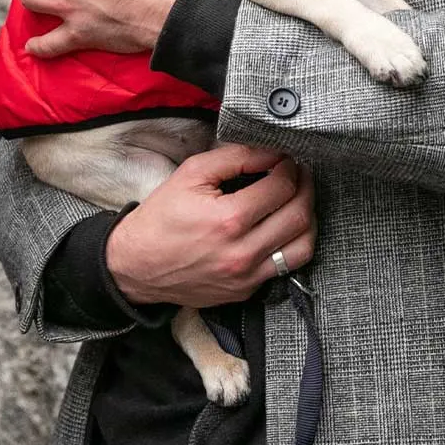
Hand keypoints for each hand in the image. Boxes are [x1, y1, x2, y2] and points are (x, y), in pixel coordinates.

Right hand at [105, 145, 315, 307]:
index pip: (281, 188)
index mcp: (229, 219)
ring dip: (308, 218)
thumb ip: (235, 158)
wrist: (136, 266)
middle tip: (299, 174)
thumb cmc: (161, 218)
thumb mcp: (191, 174)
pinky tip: (282, 227)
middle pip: (299, 216)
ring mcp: (247, 276)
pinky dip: (291, 244)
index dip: (289, 168)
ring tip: (298, 200)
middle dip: (306, 188)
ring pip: (303, 246)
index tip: (285, 160)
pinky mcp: (246, 290)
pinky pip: (285, 267)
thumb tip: (270, 153)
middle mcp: (242, 251)